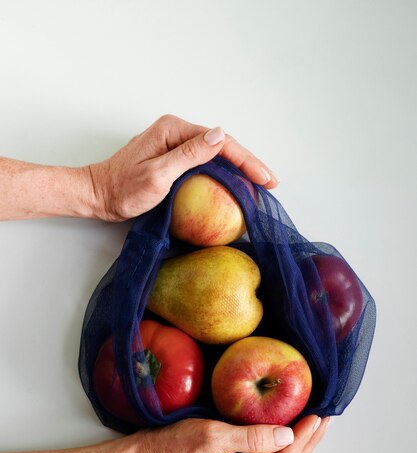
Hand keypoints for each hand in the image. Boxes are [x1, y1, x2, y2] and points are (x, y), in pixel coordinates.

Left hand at [88, 114, 278, 221]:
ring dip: (239, 168)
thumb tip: (220, 135)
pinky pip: (205, 163)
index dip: (246, 160)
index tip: (265, 178)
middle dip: (249, 163)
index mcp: (174, 130)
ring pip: (216, 154)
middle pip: (222, 146)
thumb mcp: (157, 174)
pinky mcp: (173, 157)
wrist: (98, 195)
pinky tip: (235, 184)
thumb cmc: (123, 189)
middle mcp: (176, 132)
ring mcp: (175, 144)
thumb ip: (189, 155)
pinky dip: (223, 173)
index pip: (220, 143)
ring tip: (260, 184)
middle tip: (271, 183)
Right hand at [131, 414, 330, 452]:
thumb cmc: (170, 447)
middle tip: (326, 418)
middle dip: (307, 442)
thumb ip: (251, 437)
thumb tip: (286, 434)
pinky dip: (279, 446)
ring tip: (316, 424)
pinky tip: (288, 431)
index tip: (318, 416)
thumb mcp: (211, 435)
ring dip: (297, 444)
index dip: (302, 439)